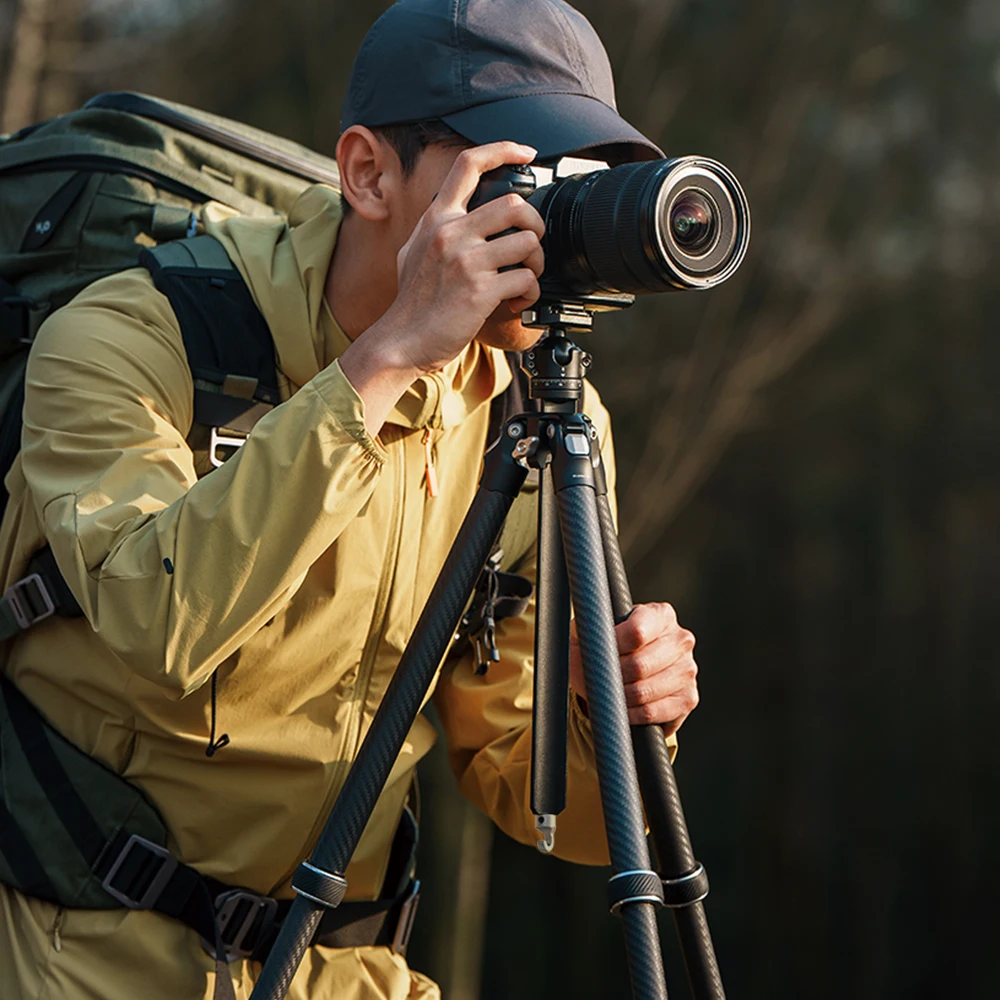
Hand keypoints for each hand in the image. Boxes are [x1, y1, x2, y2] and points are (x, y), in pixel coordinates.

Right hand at [383, 141, 545, 374]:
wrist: (400, 341)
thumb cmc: (411, 303)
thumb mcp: (414, 251)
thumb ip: (438, 229)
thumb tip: (458, 214)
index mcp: (437, 219)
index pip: (468, 165)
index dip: (503, 150)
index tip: (526, 152)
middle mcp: (451, 233)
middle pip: (515, 204)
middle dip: (535, 224)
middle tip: (531, 243)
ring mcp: (466, 261)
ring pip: (528, 241)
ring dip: (537, 262)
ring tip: (526, 277)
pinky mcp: (480, 291)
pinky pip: (525, 280)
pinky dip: (530, 293)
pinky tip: (517, 302)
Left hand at [569, 602, 698, 737]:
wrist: (624, 671)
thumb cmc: (606, 646)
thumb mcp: (594, 631)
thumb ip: (592, 628)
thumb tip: (593, 639)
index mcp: (661, 615)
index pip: (637, 632)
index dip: (613, 648)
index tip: (599, 654)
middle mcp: (681, 639)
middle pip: (640, 665)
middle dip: (614, 677)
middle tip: (601, 680)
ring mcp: (688, 669)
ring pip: (645, 691)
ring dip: (620, 697)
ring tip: (610, 693)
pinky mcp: (688, 698)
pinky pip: (653, 712)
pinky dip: (632, 714)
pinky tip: (623, 708)